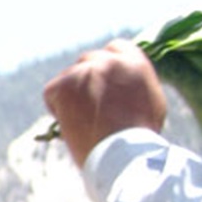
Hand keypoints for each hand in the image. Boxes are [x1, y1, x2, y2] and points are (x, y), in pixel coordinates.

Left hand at [43, 39, 166, 167]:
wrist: (123, 153)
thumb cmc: (139, 138)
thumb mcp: (150, 101)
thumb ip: (134, 83)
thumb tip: (121, 82)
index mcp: (134, 62)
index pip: (115, 49)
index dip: (105, 67)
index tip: (101, 83)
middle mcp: (109, 61)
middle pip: (88, 61)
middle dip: (86, 80)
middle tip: (87, 106)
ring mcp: (85, 71)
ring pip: (69, 77)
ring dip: (71, 95)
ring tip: (83, 122)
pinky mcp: (64, 85)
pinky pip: (51, 91)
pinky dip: (56, 107)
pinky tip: (70, 123)